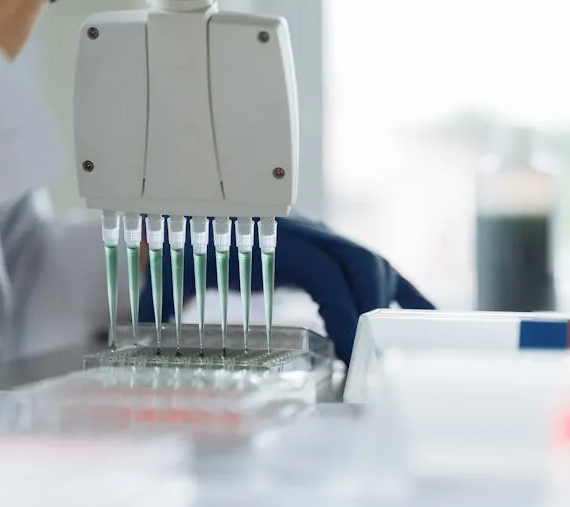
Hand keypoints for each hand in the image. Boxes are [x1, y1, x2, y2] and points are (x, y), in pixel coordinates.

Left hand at [139, 215, 433, 363]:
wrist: (175, 205)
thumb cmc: (172, 239)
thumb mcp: (168, 267)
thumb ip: (160, 299)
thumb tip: (147, 334)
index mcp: (269, 231)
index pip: (324, 268)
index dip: (342, 309)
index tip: (348, 356)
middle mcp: (302, 227)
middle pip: (358, 261)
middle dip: (370, 313)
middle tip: (366, 365)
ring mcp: (318, 232)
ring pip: (369, 261)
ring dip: (384, 304)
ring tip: (386, 354)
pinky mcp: (325, 244)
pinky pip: (371, 264)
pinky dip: (399, 291)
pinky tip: (424, 319)